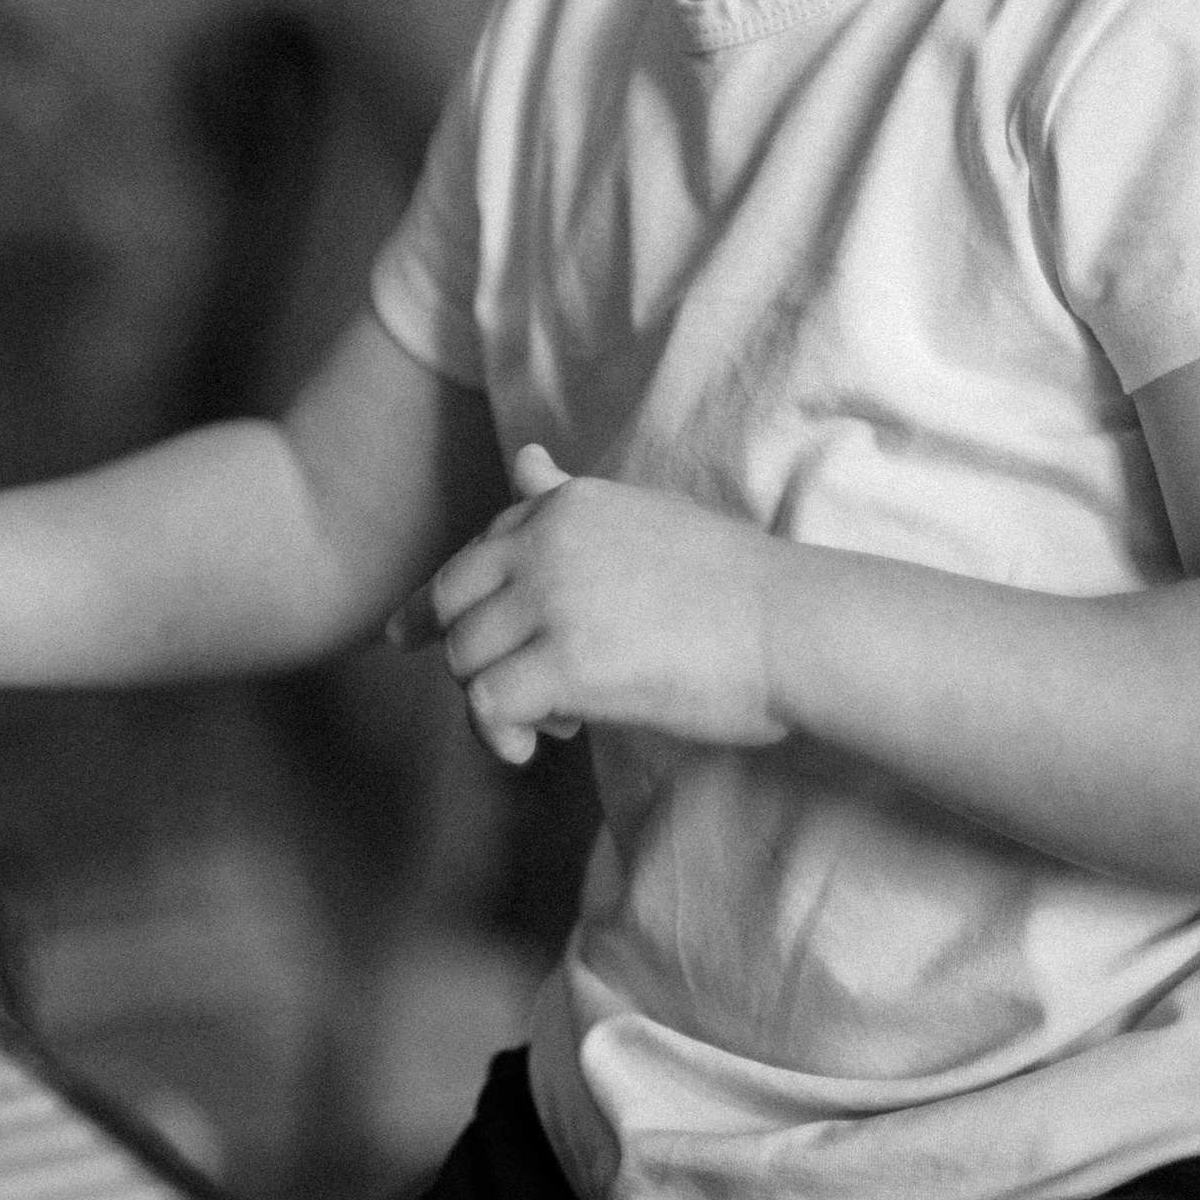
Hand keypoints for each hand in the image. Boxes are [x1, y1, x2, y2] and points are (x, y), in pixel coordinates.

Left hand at [391, 443, 777, 765]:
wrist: (793, 625)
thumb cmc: (734, 583)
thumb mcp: (642, 518)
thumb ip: (568, 500)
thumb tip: (522, 459)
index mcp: (565, 504)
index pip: (472, 552)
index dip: (437, 602)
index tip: (406, 635)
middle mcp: (546, 541)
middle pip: (451, 604)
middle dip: (462, 654)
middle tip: (508, 698)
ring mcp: (552, 600)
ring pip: (462, 658)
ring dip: (493, 700)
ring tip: (551, 719)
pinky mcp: (566, 664)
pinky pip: (486, 704)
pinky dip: (500, 732)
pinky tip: (542, 740)